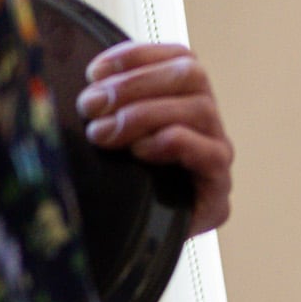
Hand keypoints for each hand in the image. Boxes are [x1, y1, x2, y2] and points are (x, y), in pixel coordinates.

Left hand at [75, 41, 232, 232]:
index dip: (138, 56)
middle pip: (192, 76)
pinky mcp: (218, 190)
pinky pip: (211, 153)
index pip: (179, 57)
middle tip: (92, 106)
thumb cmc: (118, 182)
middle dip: (135, 85)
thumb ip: (105, 101)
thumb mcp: (106, 132)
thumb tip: (83, 80)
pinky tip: (140, 151)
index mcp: (186, 100)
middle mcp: (208, 122)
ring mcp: (217, 154)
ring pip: (200, 109)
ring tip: (105, 133)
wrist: (131, 245)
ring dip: (145, 114)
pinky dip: (174, 143)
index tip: (95, 72)